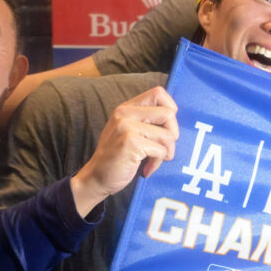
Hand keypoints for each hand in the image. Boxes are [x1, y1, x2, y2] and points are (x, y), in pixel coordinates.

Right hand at [70, 85, 178, 216]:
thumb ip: (146, 120)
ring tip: (152, 160)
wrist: (96, 178)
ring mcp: (127, 127)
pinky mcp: (131, 143)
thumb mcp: (128, 131)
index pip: (158, 93)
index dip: (171, 108)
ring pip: (168, 135)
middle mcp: (125, 113)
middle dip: (173, 134)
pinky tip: (146, 168)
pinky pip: (161, 150)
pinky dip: (157, 163)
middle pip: (169, 114)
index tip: (166, 127)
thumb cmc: (118, 157)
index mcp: (126, 108)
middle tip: (163, 148)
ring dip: (167, 152)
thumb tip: (174, 116)